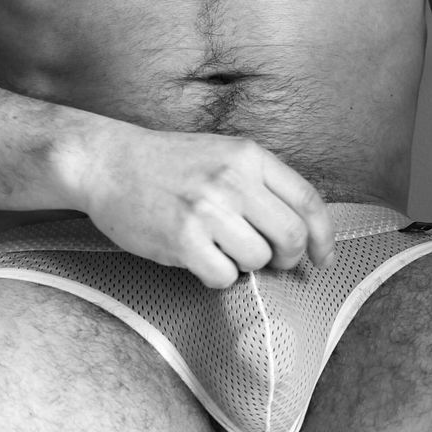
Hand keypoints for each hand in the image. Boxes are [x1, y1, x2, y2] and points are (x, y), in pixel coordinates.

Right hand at [86, 124, 335, 288]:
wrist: (108, 163)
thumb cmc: (168, 164)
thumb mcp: (222, 154)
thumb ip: (259, 184)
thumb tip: (299, 232)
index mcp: (248, 155)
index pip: (307, 200)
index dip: (322, 237)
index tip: (322, 258)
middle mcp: (233, 179)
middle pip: (290, 236)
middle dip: (288, 258)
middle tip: (271, 261)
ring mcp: (208, 209)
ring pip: (258, 259)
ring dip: (245, 264)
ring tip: (220, 250)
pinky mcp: (183, 238)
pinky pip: (224, 276)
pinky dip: (217, 276)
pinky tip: (199, 259)